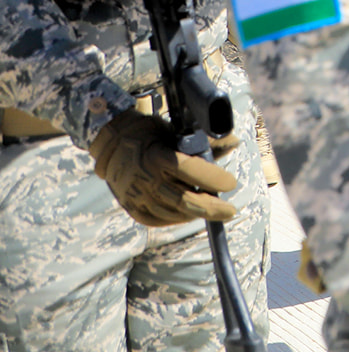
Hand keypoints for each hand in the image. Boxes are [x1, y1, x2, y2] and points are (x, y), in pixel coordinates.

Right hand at [89, 107, 238, 226]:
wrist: (112, 144)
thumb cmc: (152, 135)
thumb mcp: (177, 132)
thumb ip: (205, 143)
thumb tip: (234, 142)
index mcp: (157, 155)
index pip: (189, 169)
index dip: (212, 178)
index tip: (231, 183)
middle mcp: (145, 177)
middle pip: (183, 199)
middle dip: (211, 207)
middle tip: (229, 210)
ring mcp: (136, 195)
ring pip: (173, 212)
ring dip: (196, 213)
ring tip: (210, 208)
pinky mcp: (131, 206)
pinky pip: (157, 219)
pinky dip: (177, 218)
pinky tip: (189, 213)